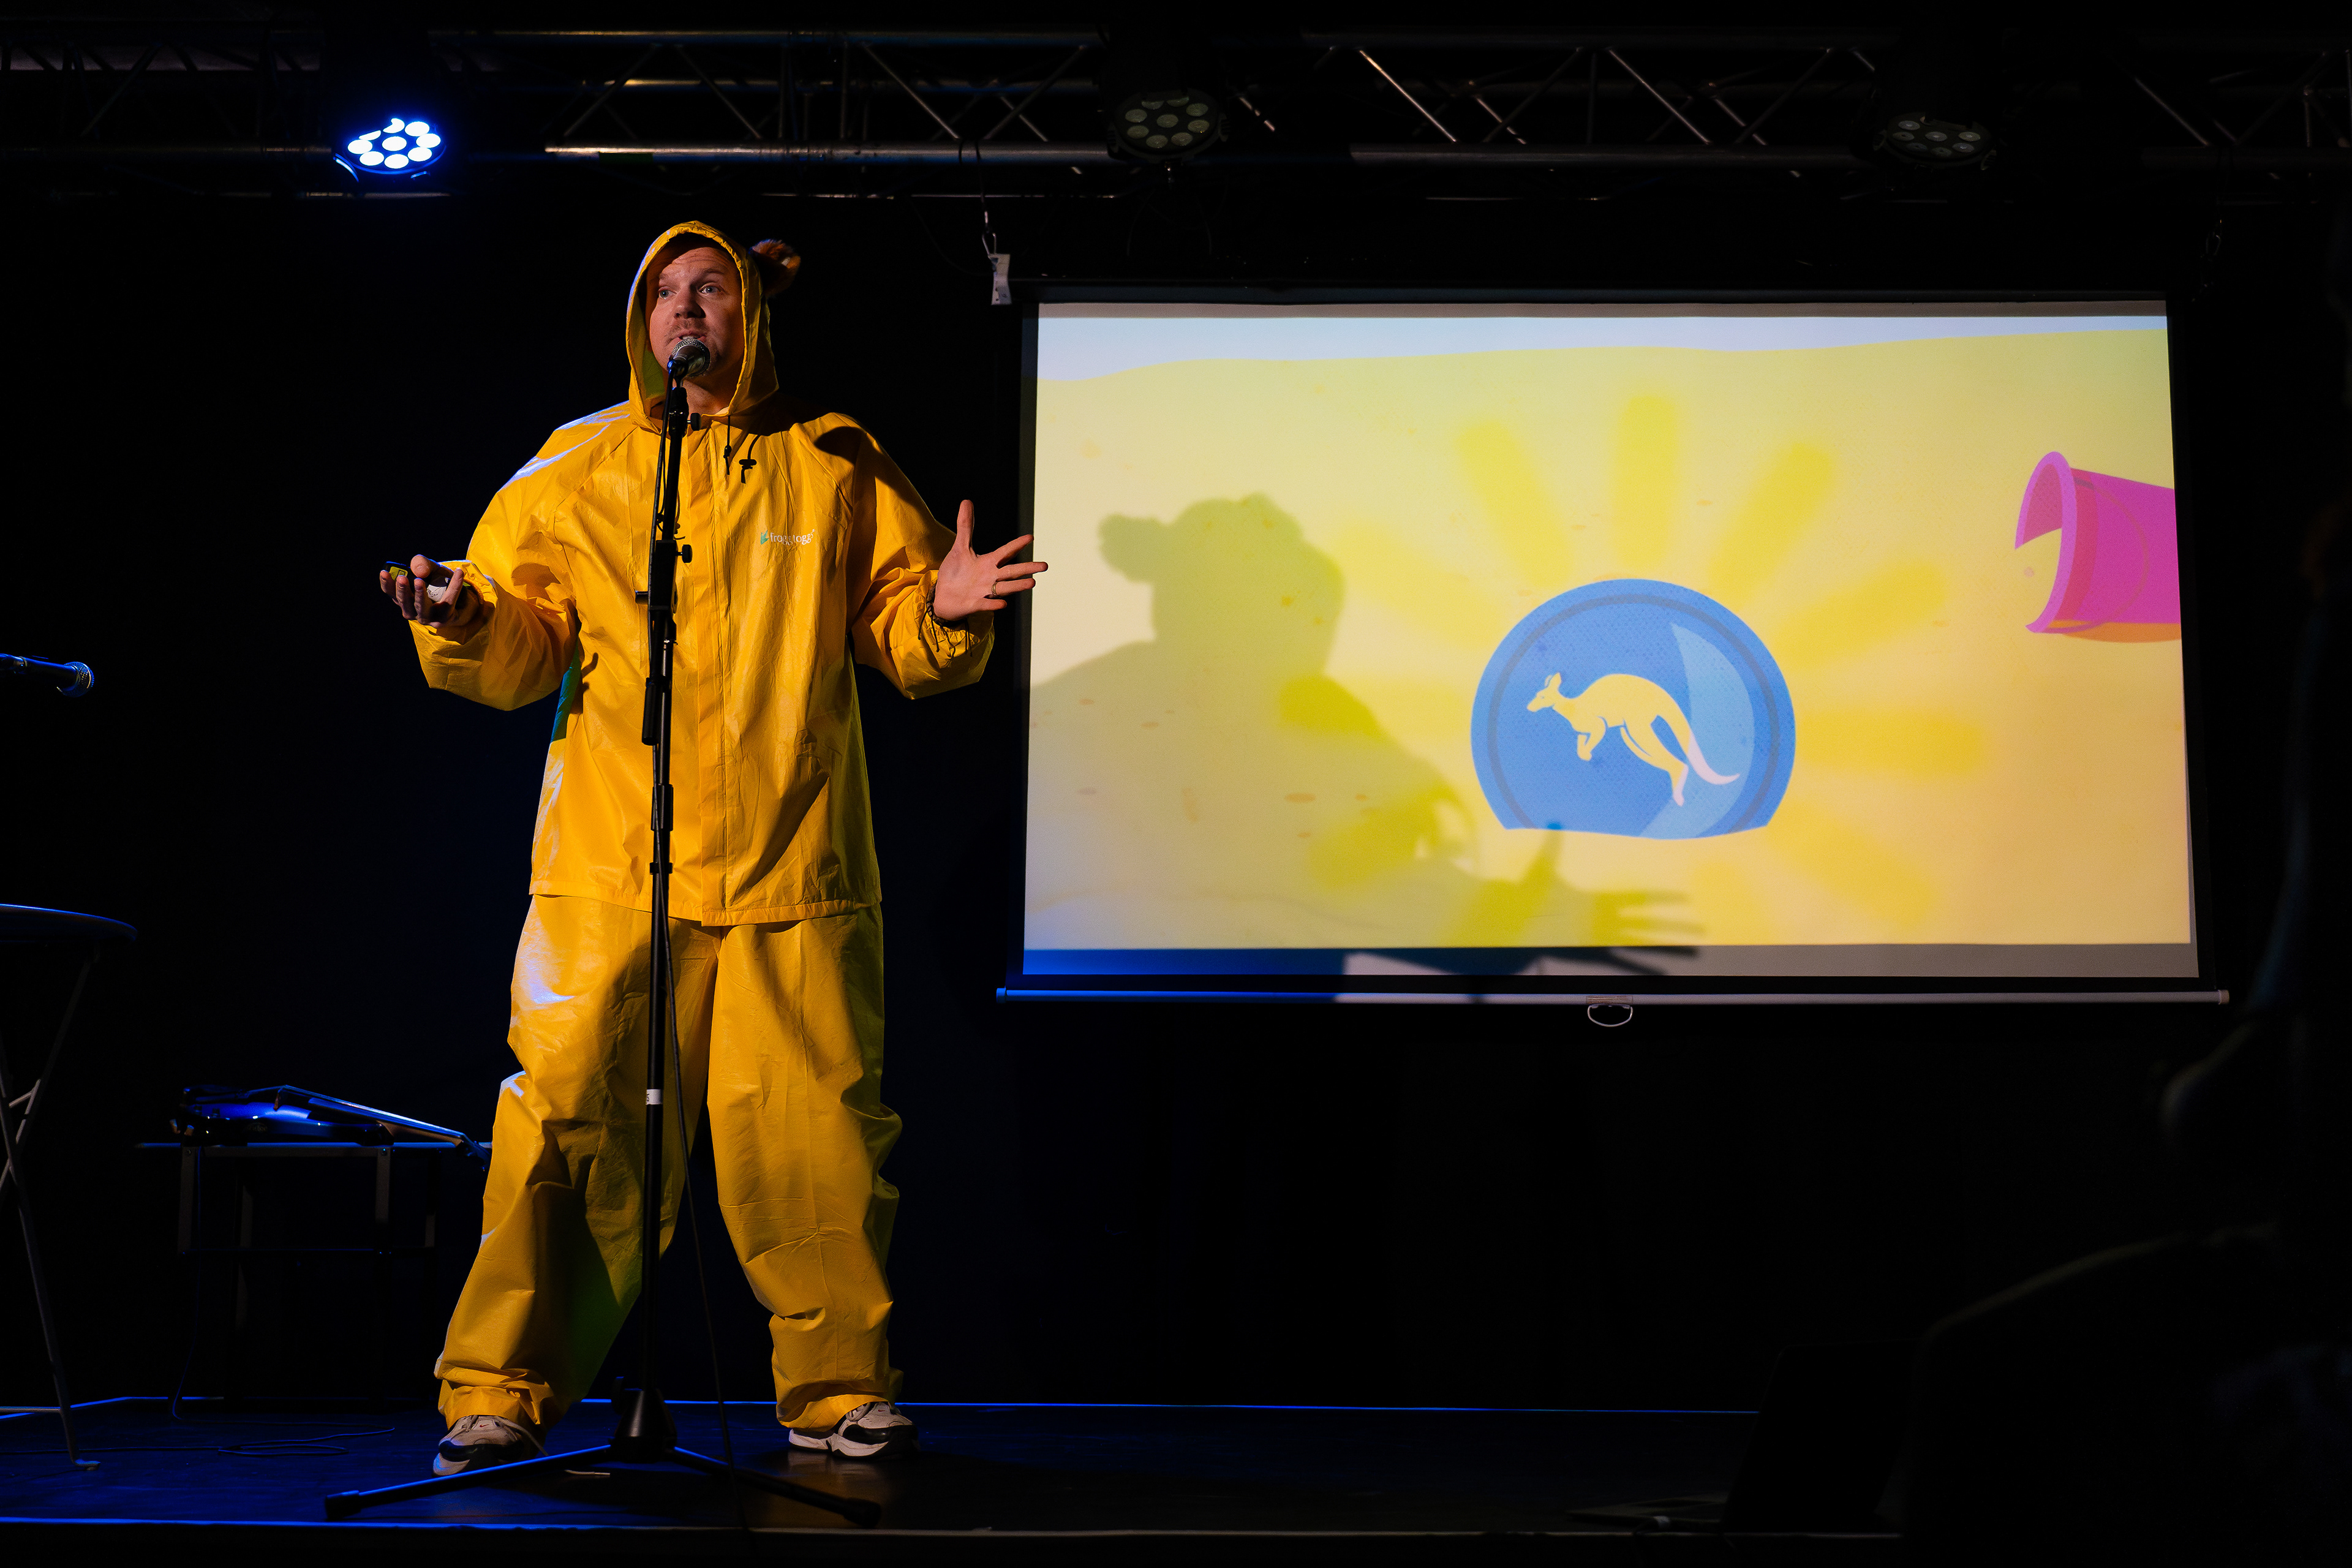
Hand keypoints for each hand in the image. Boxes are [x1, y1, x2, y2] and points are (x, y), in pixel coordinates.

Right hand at [378, 554, 481, 633]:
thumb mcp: (430, 569)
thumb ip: (422, 565)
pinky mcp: (444, 618)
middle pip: (405, 603)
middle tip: (401, 578)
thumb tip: (419, 571)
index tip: (383, 572)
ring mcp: (428, 617)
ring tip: (418, 581)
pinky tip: (459, 573)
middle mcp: (413, 611)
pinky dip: (454, 586)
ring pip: (421, 607)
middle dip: (403, 590)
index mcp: (405, 599)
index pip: (392, 593)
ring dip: (419, 594)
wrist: (461, 598)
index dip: (387, 584)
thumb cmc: (439, 582)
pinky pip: (448, 602)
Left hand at [932, 501, 1045, 622]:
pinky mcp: (974, 604)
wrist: (944, 596)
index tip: (1030, 537)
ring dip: (1017, 586)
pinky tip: (1003, 604)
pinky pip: (985, 604)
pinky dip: (993, 604)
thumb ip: (965, 526)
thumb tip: (966, 501)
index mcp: (988, 563)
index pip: (1005, 552)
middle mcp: (990, 577)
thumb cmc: (955, 572)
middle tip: (1044, 566)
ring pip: (1004, 588)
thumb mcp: (960, 547)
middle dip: (1027, 568)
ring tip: (1032, 583)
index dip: (1016, 545)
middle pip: (1011, 572)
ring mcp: (983, 591)